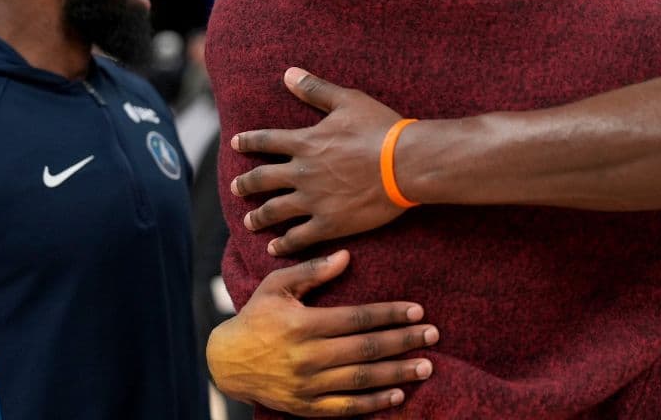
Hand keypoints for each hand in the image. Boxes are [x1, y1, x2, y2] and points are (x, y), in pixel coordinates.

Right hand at [206, 250, 438, 415]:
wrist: (227, 362)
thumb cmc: (257, 316)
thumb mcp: (276, 286)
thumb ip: (311, 271)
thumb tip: (346, 256)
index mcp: (303, 325)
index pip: (357, 318)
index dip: (390, 314)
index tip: (418, 310)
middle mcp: (308, 357)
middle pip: (366, 349)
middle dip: (403, 341)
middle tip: (433, 335)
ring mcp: (307, 385)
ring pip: (361, 379)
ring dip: (397, 373)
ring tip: (426, 366)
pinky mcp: (306, 406)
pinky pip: (346, 407)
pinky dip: (373, 402)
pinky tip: (398, 394)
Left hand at [231, 67, 406, 254]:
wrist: (405, 164)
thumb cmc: (381, 129)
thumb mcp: (348, 101)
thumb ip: (316, 90)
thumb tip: (288, 74)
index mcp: (305, 142)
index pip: (266, 141)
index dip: (248, 141)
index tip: (235, 143)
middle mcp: (302, 173)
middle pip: (263, 179)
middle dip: (246, 184)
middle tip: (236, 188)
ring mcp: (313, 200)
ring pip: (275, 211)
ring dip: (259, 217)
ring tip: (250, 222)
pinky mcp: (330, 223)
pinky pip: (299, 237)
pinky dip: (284, 244)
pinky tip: (275, 248)